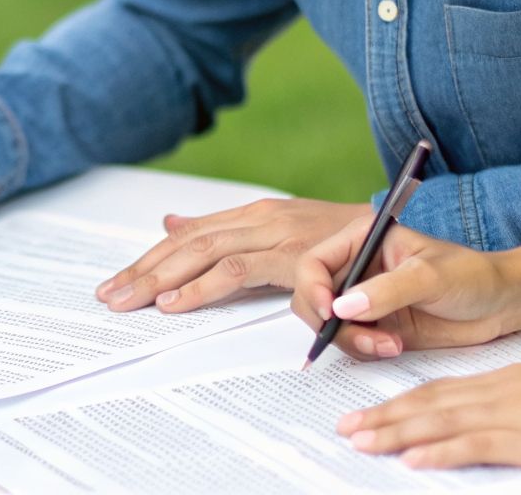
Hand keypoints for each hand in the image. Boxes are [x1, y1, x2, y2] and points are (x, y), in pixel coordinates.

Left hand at [95, 197, 369, 312]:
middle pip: (189, 243)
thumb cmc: (348, 244)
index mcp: (256, 216)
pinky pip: (243, 271)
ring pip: (206, 254)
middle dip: (144, 271)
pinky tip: (177, 304)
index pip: (189, 236)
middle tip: (110, 298)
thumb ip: (226, 230)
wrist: (411, 245)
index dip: (149, 259)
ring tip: (132, 303)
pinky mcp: (300, 257)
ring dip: (163, 280)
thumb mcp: (282, 231)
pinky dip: (206, 288)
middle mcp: (263, 219)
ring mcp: (280, 235)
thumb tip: (171, 222)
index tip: (116, 283)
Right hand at [291, 218, 520, 358]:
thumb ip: (387, 291)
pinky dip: (364, 351)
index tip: (330, 312)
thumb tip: (343, 307)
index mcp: (362, 241)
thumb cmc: (472, 276)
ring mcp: (363, 300)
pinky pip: (350, 343)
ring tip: (389, 345)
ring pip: (328, 326)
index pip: (314, 263)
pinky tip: (394, 347)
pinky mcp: (374, 327)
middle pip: (312, 298)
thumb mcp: (430, 276)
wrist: (501, 306)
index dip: (313, 288)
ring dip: (352, 341)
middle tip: (364, 336)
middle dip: (332, 323)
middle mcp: (356, 269)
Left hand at [337, 364, 520, 472]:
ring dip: (397, 433)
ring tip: (362, 441)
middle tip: (347, 427)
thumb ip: (514, 406)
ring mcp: (514, 413)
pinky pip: (475, 445)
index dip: (402, 401)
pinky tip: (413, 459)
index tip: (371, 411)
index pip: (442, 389)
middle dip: (385, 416)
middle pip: (430, 403)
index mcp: (507, 378)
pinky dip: (440, 452)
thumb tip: (483, 426)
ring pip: (441, 422)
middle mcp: (502, 390)